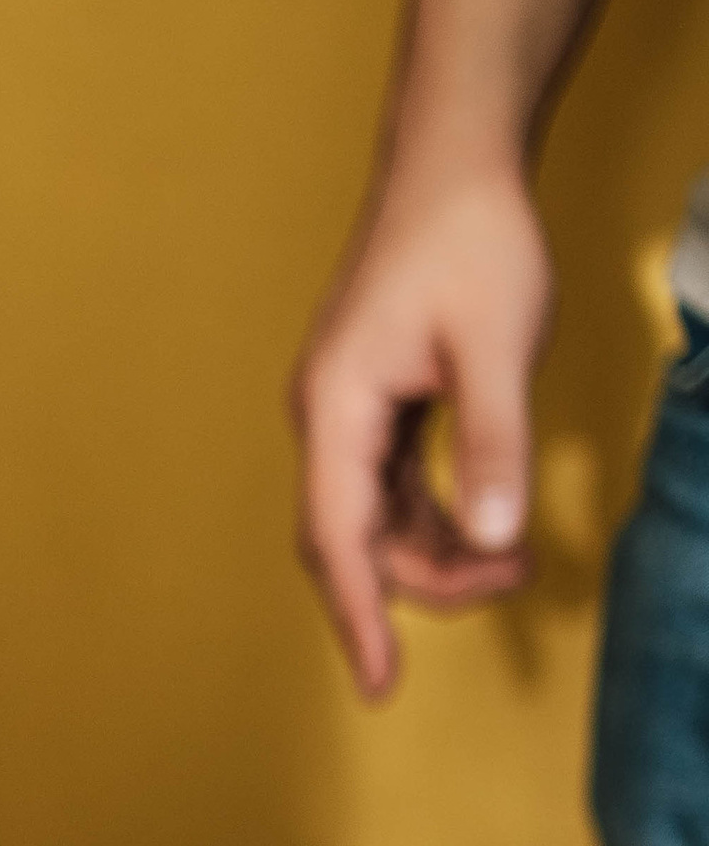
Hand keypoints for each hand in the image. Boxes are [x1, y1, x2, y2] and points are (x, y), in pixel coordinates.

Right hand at [293, 157, 551, 695]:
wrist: (454, 162)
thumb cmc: (469, 238)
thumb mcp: (498, 343)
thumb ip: (493, 443)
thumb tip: (497, 535)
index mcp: (336, 405)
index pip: (339, 534)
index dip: (360, 614)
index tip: (380, 683)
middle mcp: (328, 417)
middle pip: (354, 539)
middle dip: (424, 581)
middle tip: (514, 580)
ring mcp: (349, 412)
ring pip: (377, 519)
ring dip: (440, 550)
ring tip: (518, 553)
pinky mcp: (376, 403)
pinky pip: (394, 487)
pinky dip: (439, 516)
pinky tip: (490, 519)